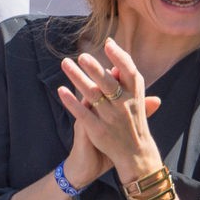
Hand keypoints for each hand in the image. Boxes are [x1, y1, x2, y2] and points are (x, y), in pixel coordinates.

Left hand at [58, 38, 161, 184]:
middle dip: (95, 68)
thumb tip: (118, 61)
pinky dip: (71, 101)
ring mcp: (111, 118)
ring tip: (66, 64)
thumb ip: (129, 82)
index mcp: (136, 97)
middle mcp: (125, 106)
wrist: (136, 156)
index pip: (130, 72)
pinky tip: (61, 90)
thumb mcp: (138, 103)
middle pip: (108, 82)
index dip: (120, 57)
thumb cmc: (134, 125)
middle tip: (82, 55)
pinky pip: (82, 113)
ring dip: (78, 78)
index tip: (109, 43)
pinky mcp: (98, 131)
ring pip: (92, 94)